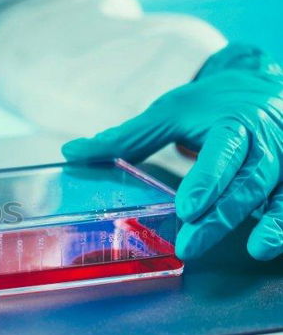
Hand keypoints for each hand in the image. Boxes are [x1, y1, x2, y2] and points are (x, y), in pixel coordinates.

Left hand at [61, 45, 282, 260]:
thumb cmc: (212, 104)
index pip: (221, 152)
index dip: (207, 179)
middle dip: (222, 215)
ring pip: (282, 192)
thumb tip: (73, 152)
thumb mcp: (169, 112)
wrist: (263, 85)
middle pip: (248, 180)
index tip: (187, 207)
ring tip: (258, 249)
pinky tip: (274, 245)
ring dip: (273, 222)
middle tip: (192, 245)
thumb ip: (126, 137)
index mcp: (232, 122)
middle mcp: (267, 141)